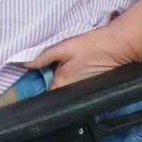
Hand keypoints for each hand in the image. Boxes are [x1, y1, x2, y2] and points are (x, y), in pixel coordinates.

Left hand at [27, 24, 141, 89]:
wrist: (118, 46)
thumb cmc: (91, 46)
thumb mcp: (64, 48)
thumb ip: (43, 57)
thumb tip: (24, 63)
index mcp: (60, 85)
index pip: (44, 94)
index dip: (37, 88)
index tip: (30, 81)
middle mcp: (71, 94)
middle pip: (55, 93)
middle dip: (49, 86)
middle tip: (46, 73)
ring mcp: (81, 93)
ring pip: (66, 92)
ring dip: (62, 84)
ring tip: (62, 73)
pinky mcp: (91, 89)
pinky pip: (76, 89)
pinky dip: (74, 83)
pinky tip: (76, 72)